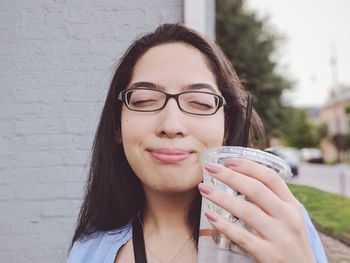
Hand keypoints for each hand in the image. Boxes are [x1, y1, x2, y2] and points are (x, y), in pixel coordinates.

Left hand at [198, 158, 315, 262]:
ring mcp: (280, 238)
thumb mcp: (289, 218)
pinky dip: (225, 226)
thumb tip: (243, 180)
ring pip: (247, 211)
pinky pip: (243, 237)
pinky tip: (211, 216)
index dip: (249, 166)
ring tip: (204, 189)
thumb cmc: (291, 243)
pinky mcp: (270, 256)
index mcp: (292, 206)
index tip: (228, 160)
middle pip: (256, 190)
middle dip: (230, 176)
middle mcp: (288, 218)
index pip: (270, 178)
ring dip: (222, 197)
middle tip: (210, 168)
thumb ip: (273, 201)